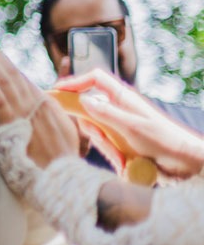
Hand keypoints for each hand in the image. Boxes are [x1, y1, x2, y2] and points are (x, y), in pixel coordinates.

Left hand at [0, 43, 78, 168]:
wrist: (64, 181)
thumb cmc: (63, 161)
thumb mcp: (67, 131)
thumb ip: (57, 111)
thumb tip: (52, 96)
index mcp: (48, 105)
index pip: (24, 80)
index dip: (8, 66)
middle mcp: (38, 105)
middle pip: (14, 76)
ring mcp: (26, 115)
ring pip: (6, 83)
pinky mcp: (16, 127)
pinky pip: (0, 103)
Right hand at [56, 69, 203, 177]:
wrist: (185, 164)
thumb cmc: (165, 141)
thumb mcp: (131, 126)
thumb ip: (105, 113)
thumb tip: (81, 100)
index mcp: (123, 98)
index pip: (94, 80)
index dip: (75, 83)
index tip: (57, 92)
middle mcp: (119, 110)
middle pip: (89, 111)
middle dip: (93, 130)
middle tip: (105, 141)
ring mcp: (120, 127)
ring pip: (96, 133)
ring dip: (106, 148)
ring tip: (124, 158)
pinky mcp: (122, 143)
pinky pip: (105, 148)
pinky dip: (113, 157)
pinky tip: (127, 164)